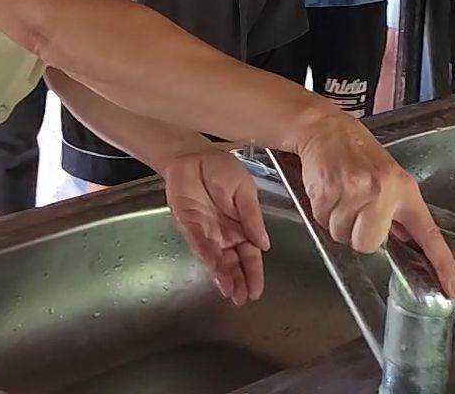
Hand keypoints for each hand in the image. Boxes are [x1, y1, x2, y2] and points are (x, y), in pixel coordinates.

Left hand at [162, 149, 270, 303]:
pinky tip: (216, 270)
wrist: (194, 155)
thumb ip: (253, 217)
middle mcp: (224, 234)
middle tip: (243, 299)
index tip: (257, 290)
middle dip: (239, 281)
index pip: (250, 255)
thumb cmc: (222, 169)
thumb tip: (265, 244)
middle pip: (234, 263)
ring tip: (231, 293)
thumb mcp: (245, 190)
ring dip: (224, 276)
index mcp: (242, 226)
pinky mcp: (189, 226)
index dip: (254, 273)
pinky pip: (199, 244)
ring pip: (217, 259)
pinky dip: (208, 257)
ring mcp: (206, 232)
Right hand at [291, 114, 454, 299]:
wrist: (326, 129)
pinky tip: (328, 191)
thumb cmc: (357, 154)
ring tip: (341, 195)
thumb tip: (407, 241)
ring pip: (343, 236)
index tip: (452, 290)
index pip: (428, 235)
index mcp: (405, 190)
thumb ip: (398, 211)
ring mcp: (356, 192)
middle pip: (369, 244)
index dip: (442, 265)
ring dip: (338, 221)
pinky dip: (322, 212)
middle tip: (356, 207)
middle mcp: (384, 192)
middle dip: (358, 232)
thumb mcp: (389, 177)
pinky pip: (324, 222)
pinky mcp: (330, 192)